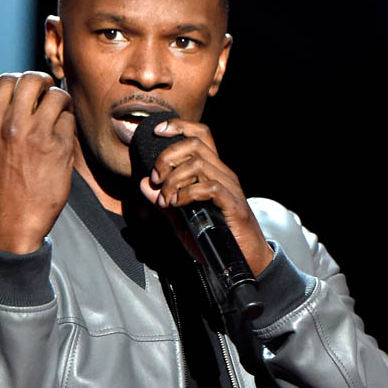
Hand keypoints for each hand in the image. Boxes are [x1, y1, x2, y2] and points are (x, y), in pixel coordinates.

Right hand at [0, 72, 74, 253]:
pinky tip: (63, 140)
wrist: (14, 219)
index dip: (22, 81)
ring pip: (57, 96)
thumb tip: (24, 94)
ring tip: (59, 118)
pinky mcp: (60, 148)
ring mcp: (37, 135)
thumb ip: (2, 119)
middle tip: (50, 95)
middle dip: (45, 83)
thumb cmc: (4, 184)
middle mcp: (12, 125)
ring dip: (62, 104)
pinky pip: (70, 121)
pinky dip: (69, 126)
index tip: (31, 93)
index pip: (7, 80)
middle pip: (33, 80)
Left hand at [138, 118, 272, 274]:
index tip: (159, 131)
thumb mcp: (181, 219)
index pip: (200, 135)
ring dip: (174, 180)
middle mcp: (223, 174)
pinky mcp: (232, 204)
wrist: (242, 261)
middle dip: (168, 157)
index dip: (179, 126)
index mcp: (213, 172)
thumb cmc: (215, 239)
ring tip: (166, 199)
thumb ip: (164, 201)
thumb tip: (145, 184)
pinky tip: (178, 205)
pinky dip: (187, 193)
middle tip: (157, 179)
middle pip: (194, 144)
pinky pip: (209, 187)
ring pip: (198, 164)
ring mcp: (229, 188)